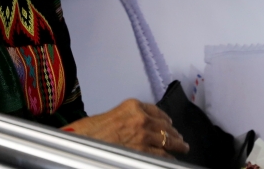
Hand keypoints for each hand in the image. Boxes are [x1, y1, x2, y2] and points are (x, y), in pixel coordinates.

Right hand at [63, 99, 189, 157]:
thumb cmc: (89, 131)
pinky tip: (172, 159)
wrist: (81, 142)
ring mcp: (143, 134)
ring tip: (182, 147)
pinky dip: (168, 157)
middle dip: (174, 132)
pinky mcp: (142, 150)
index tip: (169, 122)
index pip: (156, 111)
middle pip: (165, 125)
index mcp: (132, 106)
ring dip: (177, 144)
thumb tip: (137, 127)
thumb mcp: (111, 115)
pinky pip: (161, 154)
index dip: (165, 119)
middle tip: (180, 138)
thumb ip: (127, 118)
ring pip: (167, 139)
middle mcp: (141, 117)